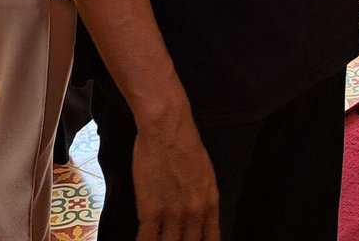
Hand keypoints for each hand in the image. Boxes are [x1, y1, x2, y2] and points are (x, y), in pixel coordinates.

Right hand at [133, 112, 219, 240]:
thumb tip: (200, 213)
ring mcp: (172, 213)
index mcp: (210, 202)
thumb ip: (203, 197)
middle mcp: (194, 212)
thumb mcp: (206, 173)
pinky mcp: (150, 209)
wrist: (167, 128)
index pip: (211, 239)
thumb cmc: (185, 143)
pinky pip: (147, 239)